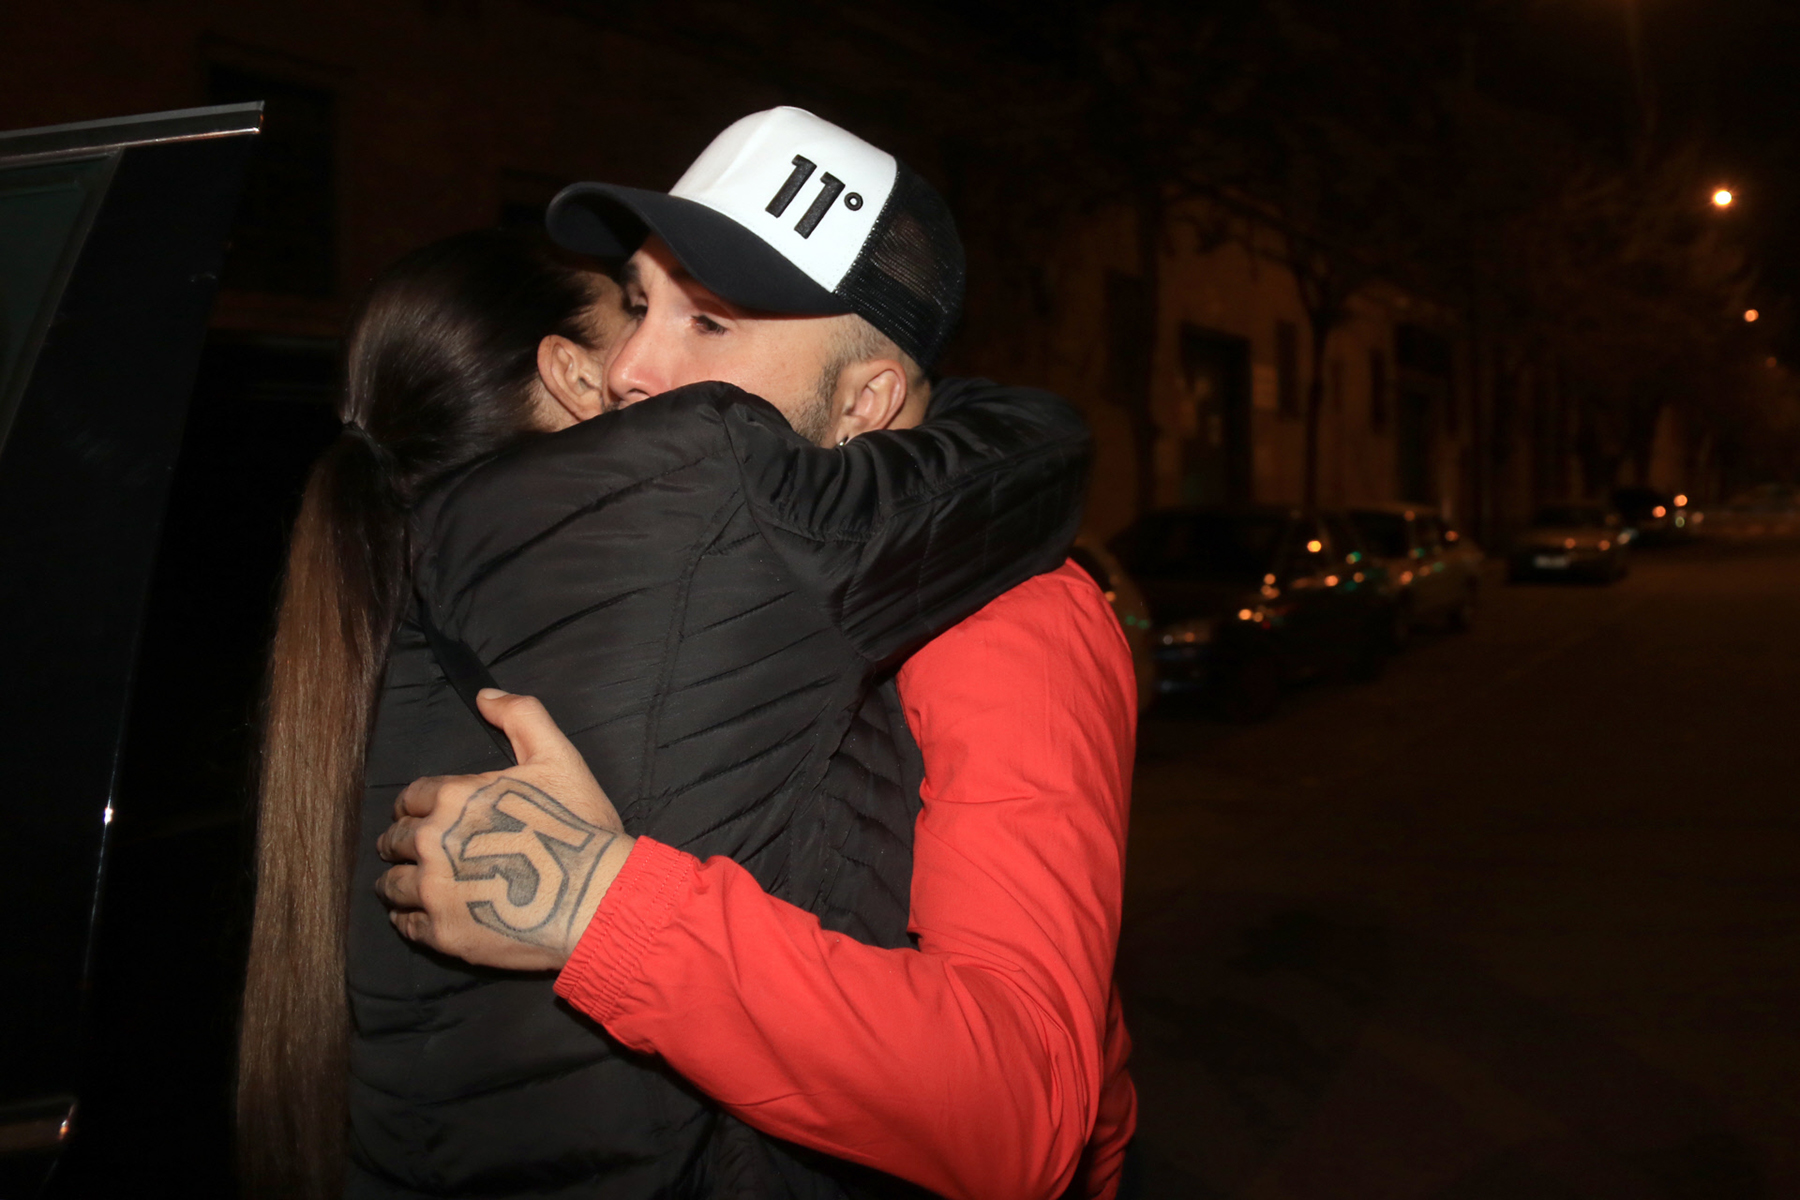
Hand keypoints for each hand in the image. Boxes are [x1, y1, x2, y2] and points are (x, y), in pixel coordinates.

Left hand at [375, 689, 633, 970]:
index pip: (411, 798)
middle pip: (394, 841)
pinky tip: (422, 915)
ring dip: (398, 882)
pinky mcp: (443, 933)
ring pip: (392, 885)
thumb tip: (484, 695)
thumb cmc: (579, 826)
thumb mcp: (558, 757)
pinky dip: (408, 918)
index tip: (423, 814)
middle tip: (415, 850)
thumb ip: (521, 715)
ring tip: (411, 885)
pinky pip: (407, 926)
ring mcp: (435, 891)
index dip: (417, 805)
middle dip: (402, 843)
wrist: (596, 897)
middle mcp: (432, 843)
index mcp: (453, 798)